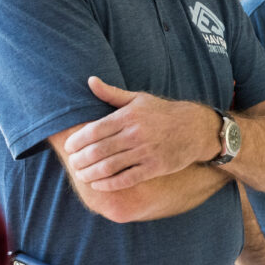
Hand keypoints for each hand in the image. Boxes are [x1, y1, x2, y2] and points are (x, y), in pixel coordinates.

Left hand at [64, 76, 217, 190]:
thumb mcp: (138, 99)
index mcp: (128, 116)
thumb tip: (90, 80)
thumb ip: (111, 93)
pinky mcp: (154, 167)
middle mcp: (135, 134)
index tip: (68, 148)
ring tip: (81, 175)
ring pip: (109, 166)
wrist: (195, 128)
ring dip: (90, 173)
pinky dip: (108, 184)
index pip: (94, 130)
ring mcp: (145, 152)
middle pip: (98, 151)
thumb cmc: (162, 112)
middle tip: (72, 165)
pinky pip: (126, 179)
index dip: (76, 142)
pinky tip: (98, 184)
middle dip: (80, 160)